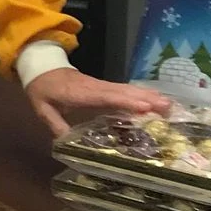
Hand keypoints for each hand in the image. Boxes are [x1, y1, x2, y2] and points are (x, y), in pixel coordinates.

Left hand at [25, 66, 172, 140]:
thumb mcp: (42, 109)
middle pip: (123, 92)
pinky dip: (140, 94)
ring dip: (148, 95)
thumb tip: (65, 143)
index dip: (125, 101)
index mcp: (80, 93)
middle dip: (146, 98)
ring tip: (168, 103)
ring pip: (127, 89)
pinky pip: (124, 90)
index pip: (105, 97)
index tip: (144, 107)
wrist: (41, 67)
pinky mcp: (103, 86)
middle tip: (168, 107)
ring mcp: (101, 85)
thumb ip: (55, 124)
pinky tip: (154, 99)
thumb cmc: (42, 89)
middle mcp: (95, 88)